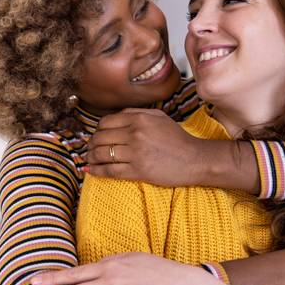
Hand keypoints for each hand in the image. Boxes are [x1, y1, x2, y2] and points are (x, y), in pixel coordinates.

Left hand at [85, 108, 211, 185]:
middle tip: (90, 149)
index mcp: (139, 118)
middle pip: (100, 137)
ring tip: (88, 159)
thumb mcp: (159, 117)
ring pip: (102, 153)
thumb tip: (115, 116)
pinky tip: (91, 171)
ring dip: (91, 157)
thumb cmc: (178, 139)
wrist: (195, 159)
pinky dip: (97, 171)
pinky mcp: (138, 170)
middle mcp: (135, 133)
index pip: (105, 122)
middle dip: (91, 144)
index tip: (96, 136)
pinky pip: (110, 170)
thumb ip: (136, 112)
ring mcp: (136, 152)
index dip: (97, 130)